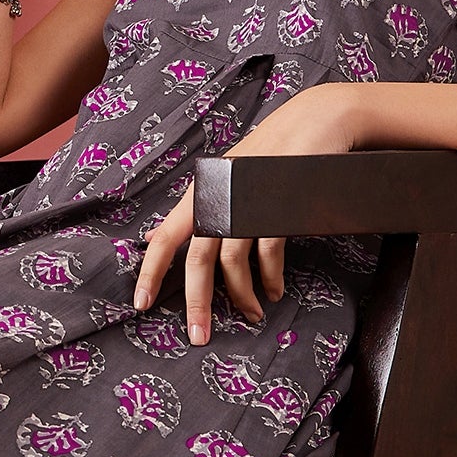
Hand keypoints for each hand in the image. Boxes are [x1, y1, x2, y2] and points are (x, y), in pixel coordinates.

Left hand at [131, 84, 359, 341]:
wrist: (315, 121)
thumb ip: (206, 207)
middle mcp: (218, 197)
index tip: (141, 304)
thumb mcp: (230, 177)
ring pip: (233, 262)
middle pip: (197, 260)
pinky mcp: (277, 208)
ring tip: (252, 314)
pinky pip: (268, 253)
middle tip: (199, 335)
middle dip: (197, 304)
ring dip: (242, 296)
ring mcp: (247, 202)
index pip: (164, 237)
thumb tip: (171, 239)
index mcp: (202, 192)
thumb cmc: (271, 156)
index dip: (149, 272)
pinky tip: (273, 291)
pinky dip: (269, 278)